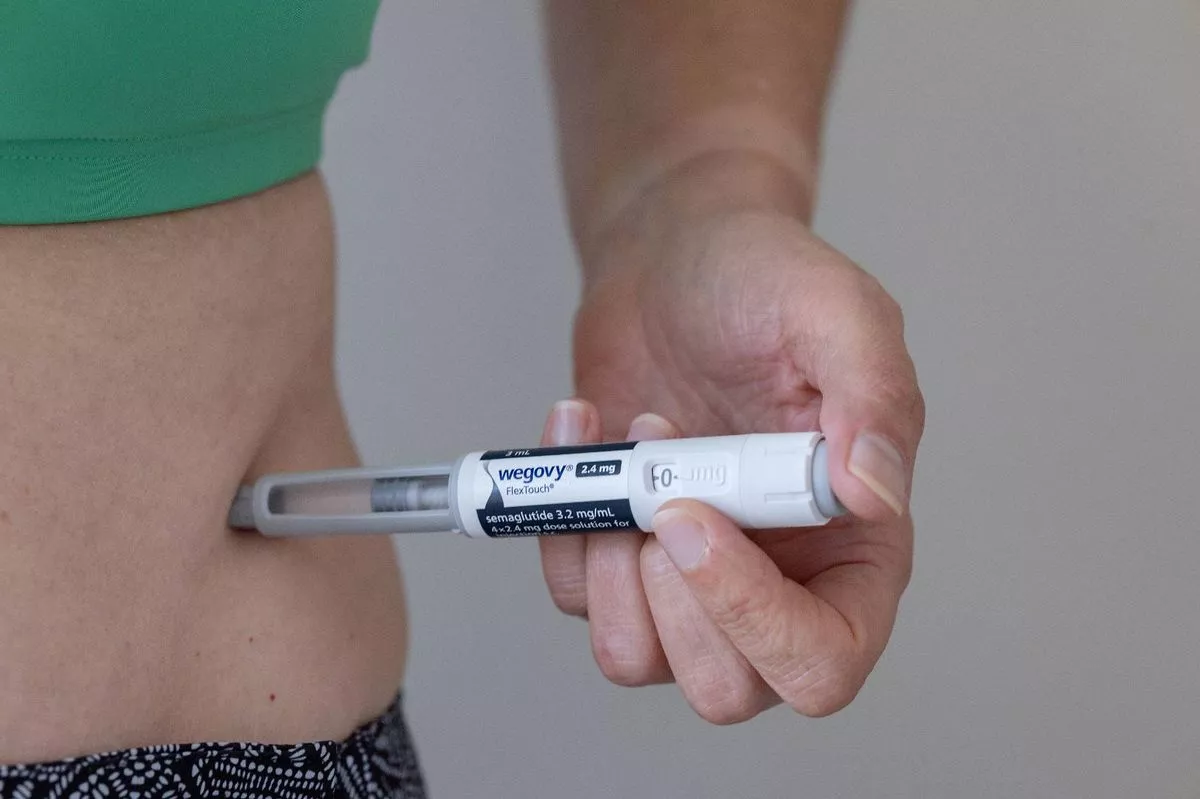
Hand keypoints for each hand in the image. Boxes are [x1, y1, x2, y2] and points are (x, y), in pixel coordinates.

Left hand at [538, 168, 923, 723]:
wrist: (675, 254)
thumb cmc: (764, 279)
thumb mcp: (836, 311)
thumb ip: (873, 399)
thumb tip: (874, 494)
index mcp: (853, 546)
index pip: (823, 660)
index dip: (757, 622)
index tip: (693, 520)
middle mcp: (777, 578)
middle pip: (725, 688)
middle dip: (671, 598)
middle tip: (660, 487)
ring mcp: (690, 574)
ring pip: (637, 658)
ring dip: (609, 565)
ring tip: (630, 448)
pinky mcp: (619, 551)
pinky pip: (572, 590)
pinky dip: (561, 516)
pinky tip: (586, 427)